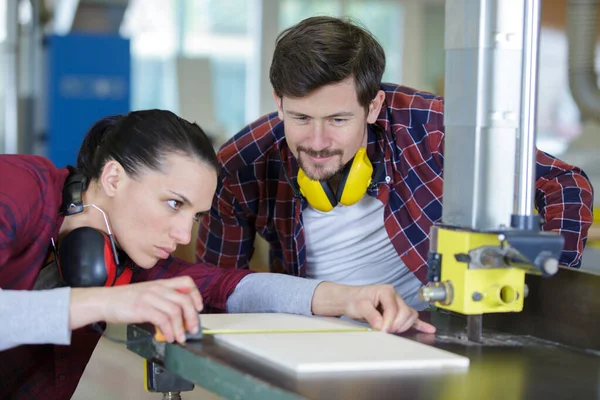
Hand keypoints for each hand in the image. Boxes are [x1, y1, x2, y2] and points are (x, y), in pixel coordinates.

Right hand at [70, 276, 202, 343]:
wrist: (104, 301)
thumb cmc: (124, 300)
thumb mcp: (147, 294)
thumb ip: (162, 301)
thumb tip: (177, 319)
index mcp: (161, 283)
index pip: (186, 282)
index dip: (196, 294)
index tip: (199, 308)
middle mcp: (158, 288)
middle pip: (185, 299)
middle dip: (193, 317)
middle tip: (193, 329)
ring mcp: (150, 297)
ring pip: (175, 311)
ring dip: (181, 328)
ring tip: (180, 338)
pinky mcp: (143, 308)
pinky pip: (162, 320)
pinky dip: (169, 331)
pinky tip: (168, 337)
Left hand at [343, 284, 435, 333]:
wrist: (350, 299)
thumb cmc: (355, 299)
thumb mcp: (360, 306)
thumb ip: (371, 315)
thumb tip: (381, 326)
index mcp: (387, 291)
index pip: (394, 308)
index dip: (389, 321)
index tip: (382, 330)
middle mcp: (395, 296)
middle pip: (405, 312)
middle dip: (396, 324)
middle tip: (384, 331)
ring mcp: (399, 304)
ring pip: (410, 316)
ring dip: (403, 326)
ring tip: (391, 330)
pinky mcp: (399, 312)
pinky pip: (412, 318)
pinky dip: (421, 325)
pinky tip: (429, 330)